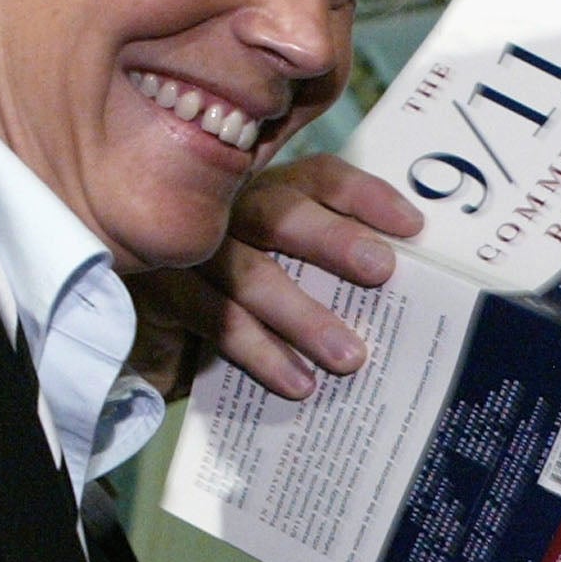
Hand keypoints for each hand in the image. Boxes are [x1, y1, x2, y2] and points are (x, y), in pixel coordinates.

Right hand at [124, 157, 423, 399]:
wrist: (148, 342)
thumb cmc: (229, 307)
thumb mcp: (278, 280)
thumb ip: (324, 276)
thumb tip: (403, 300)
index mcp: (261, 195)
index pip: (316, 178)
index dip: (364, 197)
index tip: (412, 227)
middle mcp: (222, 210)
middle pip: (280, 212)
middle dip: (333, 240)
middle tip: (381, 270)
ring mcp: (185, 246)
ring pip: (251, 273)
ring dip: (304, 316)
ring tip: (350, 357)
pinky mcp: (159, 291)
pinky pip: (215, 320)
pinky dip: (261, 352)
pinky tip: (298, 383)